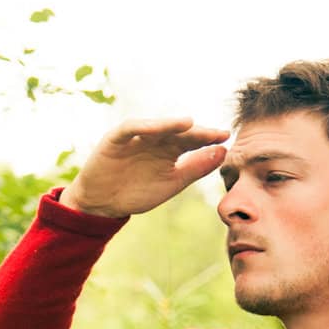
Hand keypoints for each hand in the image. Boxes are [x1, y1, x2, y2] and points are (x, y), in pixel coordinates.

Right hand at [59, 118, 228, 218]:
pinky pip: (131, 128)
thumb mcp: (172, 183)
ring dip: (171, 124)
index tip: (226, 138)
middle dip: (195, 132)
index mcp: (168, 150)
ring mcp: (136, 138)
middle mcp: (155, 140)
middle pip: (177, 132)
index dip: (208, 138)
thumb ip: (196, 168)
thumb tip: (223, 152)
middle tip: (213, 133)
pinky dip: (145, 126)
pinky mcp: (116, 138)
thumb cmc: (136, 193)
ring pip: (156, 127)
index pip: (192, 140)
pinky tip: (159, 127)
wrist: (102, 205)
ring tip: (189, 124)